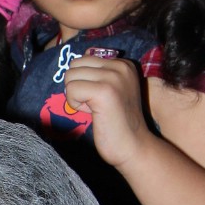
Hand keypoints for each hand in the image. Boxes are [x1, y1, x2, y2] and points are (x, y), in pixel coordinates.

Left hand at [61, 55, 148, 170]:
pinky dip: (75, 105)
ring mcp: (113, 77)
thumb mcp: (112, 89)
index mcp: (123, 63)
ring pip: (71, 76)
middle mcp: (120, 66)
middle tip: (96, 104)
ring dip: (76, 96)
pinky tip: (92, 113)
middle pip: (75, 65)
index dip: (86, 82)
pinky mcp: (103, 91)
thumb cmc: (118, 122)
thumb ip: (97, 74)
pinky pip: (71, 90)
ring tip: (95, 108)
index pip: (84, 59)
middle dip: (78, 86)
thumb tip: (75, 63)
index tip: (103, 99)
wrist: (133, 146)